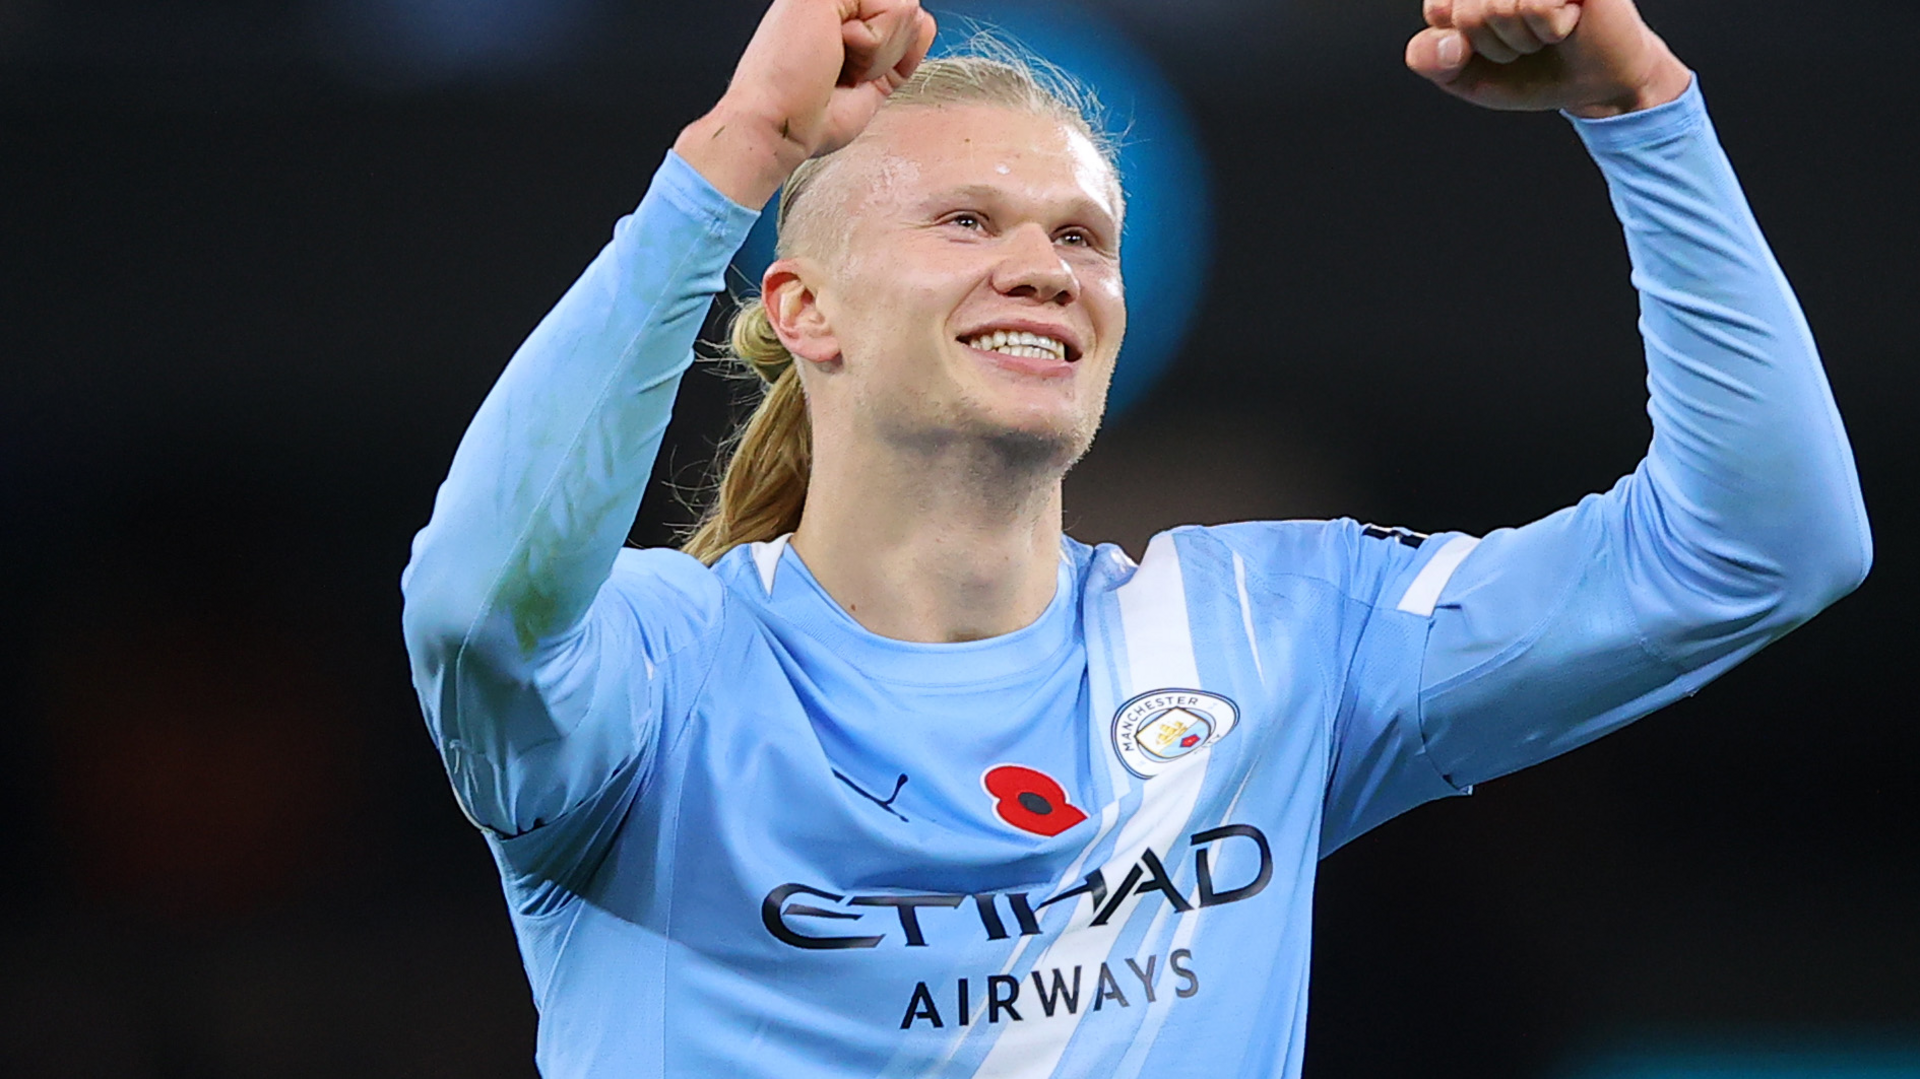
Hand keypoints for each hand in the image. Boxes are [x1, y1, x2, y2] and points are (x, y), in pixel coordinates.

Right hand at [675, 0, 936, 207]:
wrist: (776, 130)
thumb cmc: (808, 116)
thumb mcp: (871, 79)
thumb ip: (896, 46)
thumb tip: (924, 20)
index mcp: (835, 12)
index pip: (900, 12)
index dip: (894, 51)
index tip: (850, 77)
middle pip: (907, 7)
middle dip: (890, 51)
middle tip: (843, 72)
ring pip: (906, 6)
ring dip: (881, 52)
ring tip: (838, 64)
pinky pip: (896, 8)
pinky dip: (875, 47)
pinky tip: (836, 53)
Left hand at [1405, 0, 1690, 116]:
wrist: (1593, 84)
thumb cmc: (1528, 70)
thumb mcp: (1462, 75)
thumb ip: (1428, 58)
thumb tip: (1448, 42)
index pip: (1439, 8)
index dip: (1463, 44)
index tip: (1489, 45)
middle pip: (1469, 11)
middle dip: (1495, 44)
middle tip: (1526, 42)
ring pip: (1500, 6)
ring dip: (1524, 38)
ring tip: (1546, 32)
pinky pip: (1536, 4)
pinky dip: (1550, 28)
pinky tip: (1568, 22)